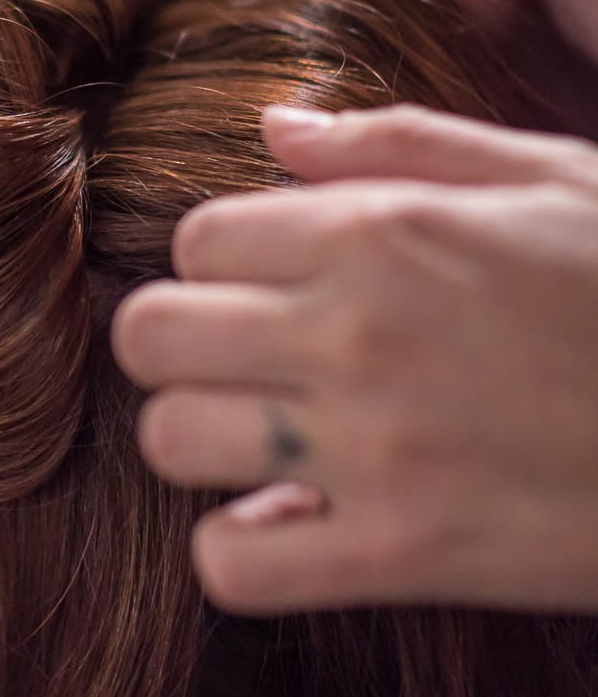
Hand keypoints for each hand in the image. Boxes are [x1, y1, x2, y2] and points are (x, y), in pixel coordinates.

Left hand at [110, 103, 597, 613]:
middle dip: (181, 343)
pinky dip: (244, 550)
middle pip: (148, 334)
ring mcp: (371, 449)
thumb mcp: (548, 172)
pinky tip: (294, 523)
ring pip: (167, 440)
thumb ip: (396, 142)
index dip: (219, 263)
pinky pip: (235, 567)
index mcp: (383, 228)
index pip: (196, 237)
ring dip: (201, 441)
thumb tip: (273, 130)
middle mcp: (355, 330)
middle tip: (239, 361)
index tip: (264, 288)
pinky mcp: (404, 557)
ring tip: (265, 439)